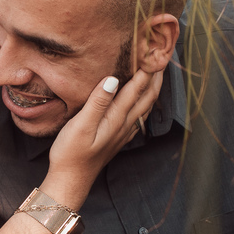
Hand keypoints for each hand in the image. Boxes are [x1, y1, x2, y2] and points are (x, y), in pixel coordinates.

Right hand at [45, 69, 162, 205]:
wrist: (71, 181)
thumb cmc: (71, 154)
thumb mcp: (80, 126)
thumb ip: (98, 102)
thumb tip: (113, 79)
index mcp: (116, 118)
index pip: (136, 89)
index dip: (146, 69)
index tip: (153, 52)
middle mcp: (124, 125)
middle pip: (147, 97)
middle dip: (155, 77)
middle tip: (162, 58)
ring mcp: (123, 133)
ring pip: (145, 107)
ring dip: (153, 90)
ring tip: (157, 75)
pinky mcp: (117, 138)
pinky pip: (138, 117)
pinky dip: (144, 103)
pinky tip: (143, 103)